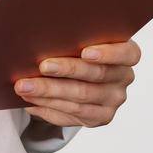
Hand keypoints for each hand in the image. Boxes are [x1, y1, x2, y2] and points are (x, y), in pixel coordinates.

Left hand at [14, 40, 139, 128]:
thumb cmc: (77, 49)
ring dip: (49, 91)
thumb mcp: (81, 39)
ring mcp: (113, 100)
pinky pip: (72, 113)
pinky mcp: (100, 117)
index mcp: (127, 54)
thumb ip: (73, 37)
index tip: (85, 52)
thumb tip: (41, 35)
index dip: (107, 53)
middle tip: (42, 66)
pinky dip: (48, 107)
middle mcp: (124, 78)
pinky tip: (30, 100)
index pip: (127, 53)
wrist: (80, 76)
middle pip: (96, 75)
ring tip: (25, 86)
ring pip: (80, 97)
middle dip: (66, 70)